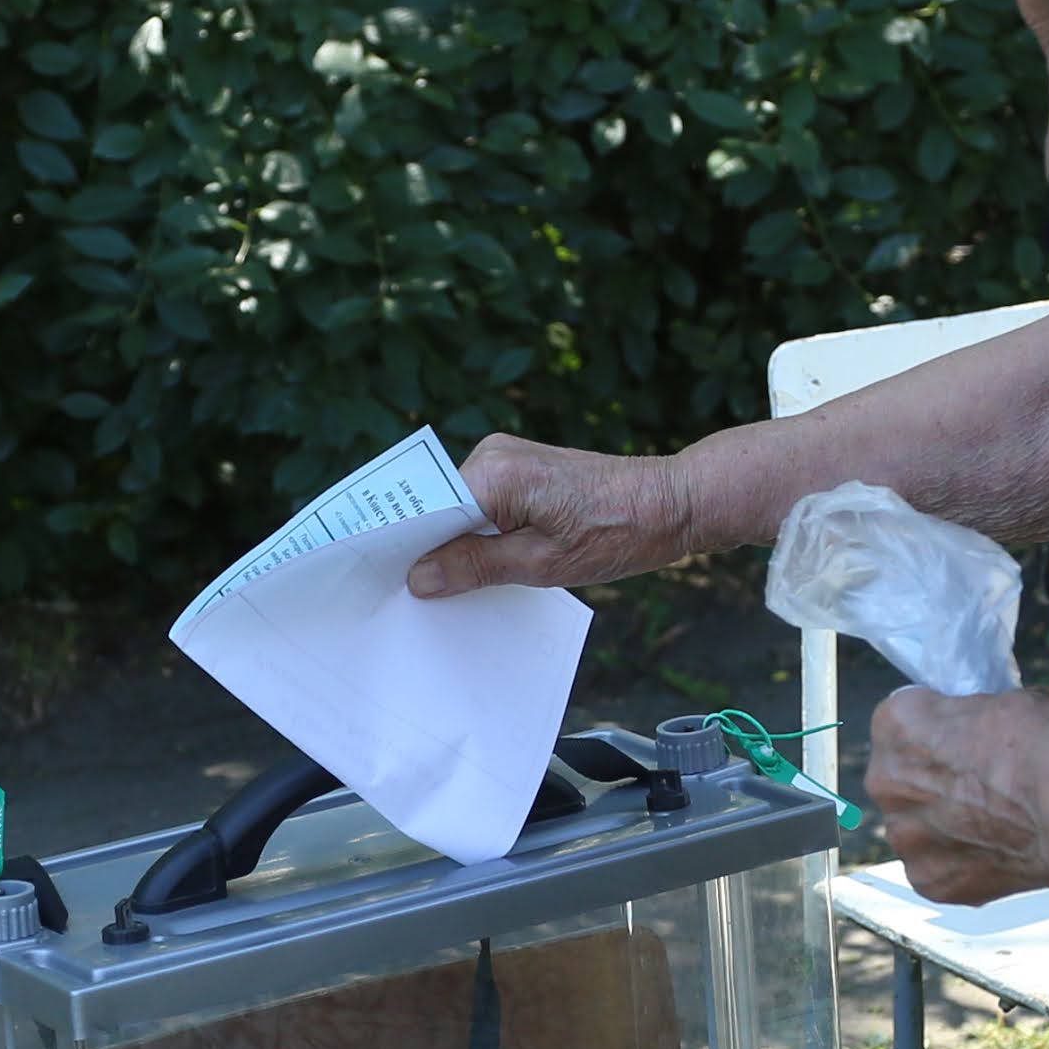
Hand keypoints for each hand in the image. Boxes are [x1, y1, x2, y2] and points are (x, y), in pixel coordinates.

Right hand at [406, 435, 702, 597]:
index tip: (375, 578)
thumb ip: (476, 566)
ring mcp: (507, 459)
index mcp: (495, 472)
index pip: (427, 508)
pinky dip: (475, 535)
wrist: (673, 503)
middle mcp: (494, 455)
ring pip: (458, 509)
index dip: (401, 544)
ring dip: (451, 545)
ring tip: (435, 589)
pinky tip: (471, 569)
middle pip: (438, 507)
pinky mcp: (522, 472)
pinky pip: (482, 505)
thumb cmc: (618, 532)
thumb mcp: (543, 564)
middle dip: (423, 548)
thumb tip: (419, 577)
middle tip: (399, 593)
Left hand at [865, 687, 1048, 903]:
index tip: (965, 741)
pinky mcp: (929, 881)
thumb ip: (965, 723)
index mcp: (896, 725)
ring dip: (946, 829)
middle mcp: (885, 783)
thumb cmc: (1044, 746)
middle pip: (902, 782)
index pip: (904, 723)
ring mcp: (905, 838)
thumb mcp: (999, 704)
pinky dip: (965, 866)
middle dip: (933, 785)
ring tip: (997, 826)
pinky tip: (1000, 854)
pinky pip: (940, 870)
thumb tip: (973, 737)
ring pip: (918, 830)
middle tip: (980, 789)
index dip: (940, 732)